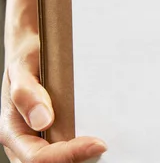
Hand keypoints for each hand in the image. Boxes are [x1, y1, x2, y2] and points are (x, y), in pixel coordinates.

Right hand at [0, 34, 105, 161]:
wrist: (33, 50)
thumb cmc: (27, 58)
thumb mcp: (22, 67)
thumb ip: (26, 92)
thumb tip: (42, 121)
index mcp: (11, 129)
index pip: (38, 157)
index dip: (68, 155)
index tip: (98, 143)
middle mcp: (25, 140)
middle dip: (78, 159)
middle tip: (106, 144)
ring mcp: (40, 139)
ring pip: (60, 161)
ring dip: (83, 156)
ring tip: (105, 142)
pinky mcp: (55, 134)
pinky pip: (68, 147)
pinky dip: (85, 147)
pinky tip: (101, 135)